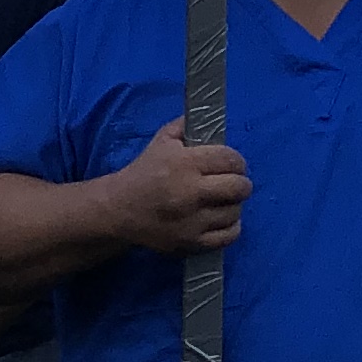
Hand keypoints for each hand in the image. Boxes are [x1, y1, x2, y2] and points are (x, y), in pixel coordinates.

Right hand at [101, 118, 249, 252]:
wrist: (119, 209)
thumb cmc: (145, 171)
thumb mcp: (163, 140)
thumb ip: (188, 125)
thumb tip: (213, 119)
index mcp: (185, 164)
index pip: (230, 159)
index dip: (237, 160)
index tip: (233, 163)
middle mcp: (190, 193)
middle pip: (238, 187)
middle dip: (241, 182)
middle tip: (234, 181)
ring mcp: (191, 222)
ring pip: (235, 212)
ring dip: (234, 204)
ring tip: (223, 200)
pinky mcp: (190, 243)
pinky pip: (227, 237)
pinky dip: (231, 227)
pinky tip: (222, 219)